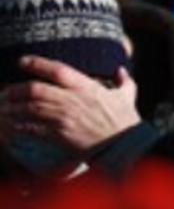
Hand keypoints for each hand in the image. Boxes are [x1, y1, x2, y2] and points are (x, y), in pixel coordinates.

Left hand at [0, 57, 139, 155]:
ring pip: (29, 108)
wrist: (124, 146)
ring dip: (13, 108)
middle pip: (35, 89)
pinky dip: (19, 126)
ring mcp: (64, 117)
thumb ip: (123, 82)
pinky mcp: (59, 134)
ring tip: (3, 108)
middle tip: (6, 91)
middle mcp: (72, 99)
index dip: (37, 63)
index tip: (22, 61)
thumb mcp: (127, 97)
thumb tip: (120, 70)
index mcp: (87, 87)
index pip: (57, 70)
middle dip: (16, 89)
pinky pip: (32, 128)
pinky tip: (13, 126)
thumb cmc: (126, 121)